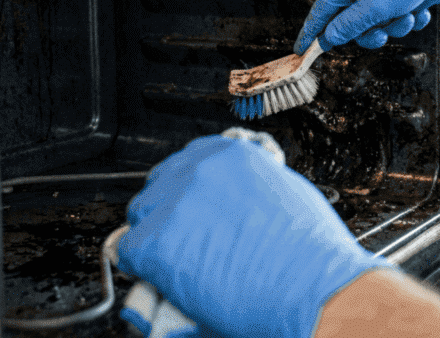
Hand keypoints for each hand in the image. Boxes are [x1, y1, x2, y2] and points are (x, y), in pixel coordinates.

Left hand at [117, 135, 392, 337]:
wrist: (311, 286)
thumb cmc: (311, 251)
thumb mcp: (286, 193)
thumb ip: (250, 186)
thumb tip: (234, 201)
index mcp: (231, 153)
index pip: (189, 161)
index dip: (188, 190)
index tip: (190, 207)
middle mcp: (199, 170)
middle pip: (159, 186)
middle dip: (168, 212)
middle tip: (186, 240)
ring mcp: (175, 204)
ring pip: (140, 218)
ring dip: (154, 238)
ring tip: (181, 263)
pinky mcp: (157, 242)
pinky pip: (128, 252)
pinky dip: (142, 269)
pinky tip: (165, 278)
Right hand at [294, 0, 439, 53]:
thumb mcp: (374, 8)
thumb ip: (349, 26)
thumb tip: (330, 37)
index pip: (320, 13)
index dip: (311, 34)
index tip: (302, 50)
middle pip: (356, 22)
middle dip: (377, 31)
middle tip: (388, 32)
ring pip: (382, 18)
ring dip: (401, 21)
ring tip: (415, 12)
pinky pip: (400, 8)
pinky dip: (414, 10)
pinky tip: (426, 2)